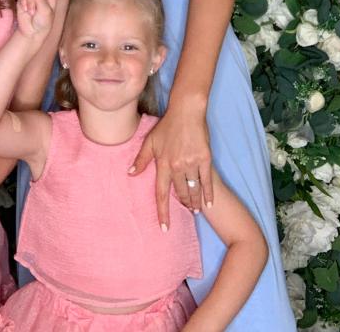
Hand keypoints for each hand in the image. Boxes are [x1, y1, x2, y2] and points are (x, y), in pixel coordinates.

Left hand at [129, 106, 212, 225]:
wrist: (186, 111)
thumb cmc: (167, 125)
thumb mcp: (150, 141)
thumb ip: (141, 159)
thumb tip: (130, 174)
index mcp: (162, 163)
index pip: (161, 193)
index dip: (163, 212)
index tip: (164, 228)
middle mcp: (176, 166)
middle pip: (180, 193)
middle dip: (183, 206)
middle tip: (186, 213)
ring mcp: (192, 163)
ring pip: (193, 189)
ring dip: (194, 202)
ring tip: (195, 211)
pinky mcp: (205, 158)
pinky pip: (207, 181)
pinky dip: (208, 194)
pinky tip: (209, 204)